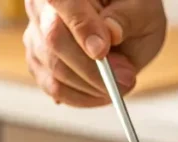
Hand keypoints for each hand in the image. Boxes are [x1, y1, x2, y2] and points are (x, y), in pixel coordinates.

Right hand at [23, 0, 166, 106]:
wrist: (121, 20)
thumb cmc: (131, 9)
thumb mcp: (142, 7)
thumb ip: (128, 17)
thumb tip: (111, 33)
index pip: (63, 2)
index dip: (81, 28)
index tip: (101, 52)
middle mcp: (41, 7)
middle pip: (55, 40)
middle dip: (92, 69)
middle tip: (126, 79)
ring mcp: (35, 36)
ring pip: (54, 69)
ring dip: (92, 86)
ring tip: (122, 83)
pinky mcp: (37, 62)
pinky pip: (54, 87)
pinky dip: (82, 97)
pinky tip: (102, 92)